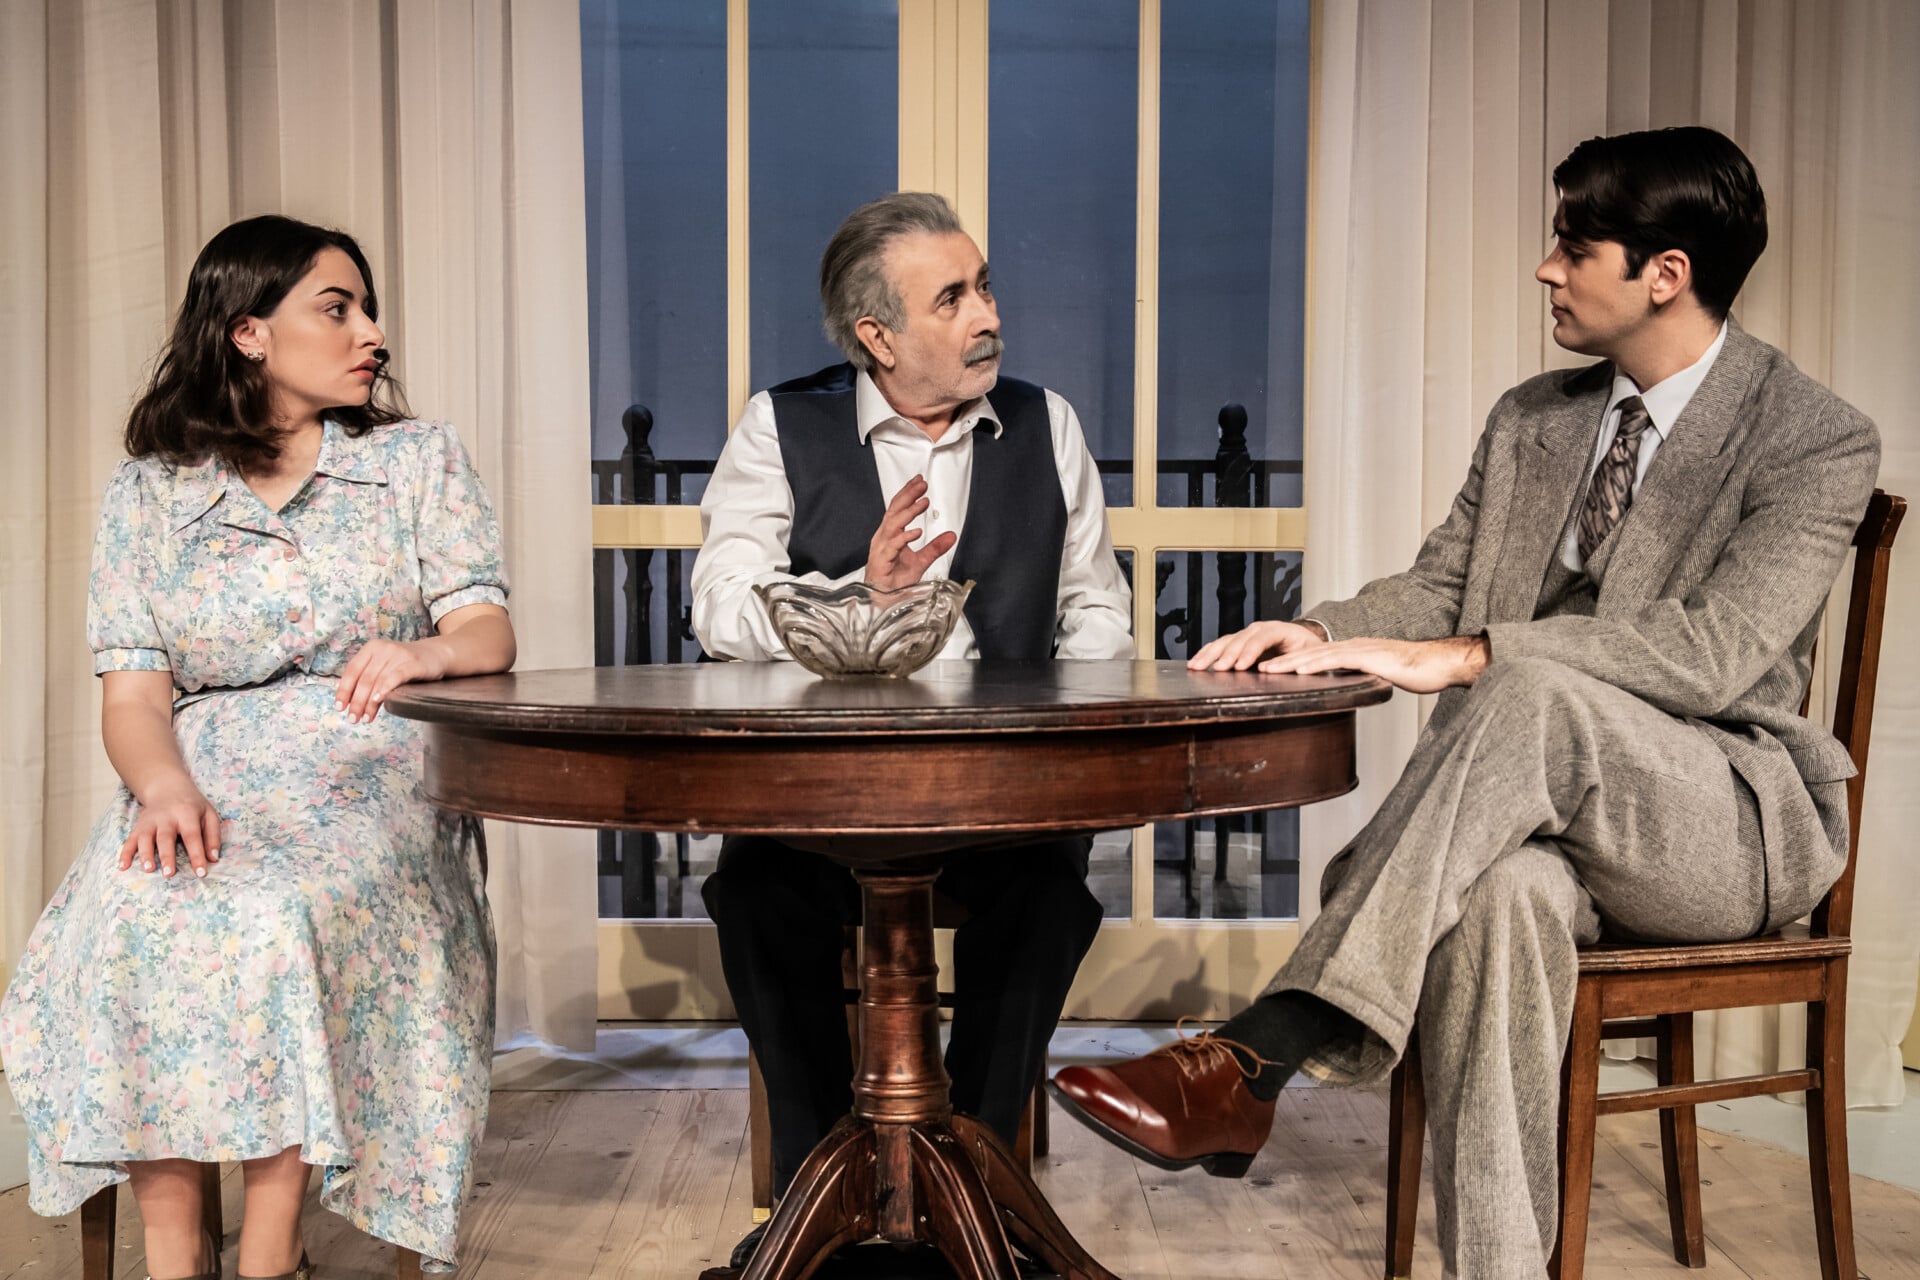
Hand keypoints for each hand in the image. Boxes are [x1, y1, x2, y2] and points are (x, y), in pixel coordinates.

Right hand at [118, 780, 220, 877]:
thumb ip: (213, 836)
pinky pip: (129, 840)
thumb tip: (213, 858)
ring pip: (145, 838)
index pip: (192, 836)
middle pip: (165, 838)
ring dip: (145, 854)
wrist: (167, 787)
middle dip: (167, 856)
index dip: (197, 855)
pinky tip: (123, 866)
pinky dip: (125, 853)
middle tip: (169, 874)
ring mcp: (150, 822)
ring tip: (148, 869)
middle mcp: (166, 818)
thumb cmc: (192, 806)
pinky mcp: (138, 827)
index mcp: (187, 814)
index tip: (201, 873)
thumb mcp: (209, 815)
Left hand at [336, 637, 449, 722]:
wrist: (436, 655)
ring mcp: (398, 654)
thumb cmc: (407, 665)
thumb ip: (369, 678)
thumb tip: (350, 702)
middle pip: (364, 679)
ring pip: (377, 682)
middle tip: (353, 719)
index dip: (344, 690)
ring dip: (369, 703)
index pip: (352, 671)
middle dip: (356, 702)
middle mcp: (383, 648)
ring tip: (366, 718)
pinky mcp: (412, 663)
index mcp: (371, 648)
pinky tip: (378, 701)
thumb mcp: (385, 666)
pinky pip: (394, 678)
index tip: (339, 707)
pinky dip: (384, 690)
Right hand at [863, 475, 956, 589]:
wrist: (884, 601)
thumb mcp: (921, 561)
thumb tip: (951, 535)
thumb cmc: (895, 582)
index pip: (898, 509)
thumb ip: (935, 547)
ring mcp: (881, 549)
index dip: (908, 494)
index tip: (920, 482)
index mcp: (890, 535)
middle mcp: (883, 538)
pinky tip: (916, 531)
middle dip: (908, 496)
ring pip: (893, 525)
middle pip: (894, 511)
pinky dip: (904, 538)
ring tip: (923, 504)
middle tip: (922, 485)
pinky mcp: (881, 562)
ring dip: (908, 513)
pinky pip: (892, 546)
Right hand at [1187, 620, 1326, 670]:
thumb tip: (1271, 670)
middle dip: (1227, 654)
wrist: (1304, 644)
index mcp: (1279, 630)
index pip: (1262, 637)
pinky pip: (1221, 645)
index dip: (1249, 652)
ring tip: (1197, 666)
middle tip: (1218, 669)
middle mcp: (1260, 629)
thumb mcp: (1309, 656)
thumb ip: (1294, 661)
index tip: (1239, 666)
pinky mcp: (1239, 643)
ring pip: (1226, 641)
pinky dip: (1208, 653)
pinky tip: (1196, 662)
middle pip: (1240, 638)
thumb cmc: (1308, 652)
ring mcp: (1248, 634)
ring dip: (1210, 654)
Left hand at [1255, 635, 1489, 693]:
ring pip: (1315, 656)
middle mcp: (1350, 646)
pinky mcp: (1368, 657)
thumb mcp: (1378, 678)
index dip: (1288, 663)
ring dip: (1288, 664)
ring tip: (1265, 671)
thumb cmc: (1415, 672)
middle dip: (1280, 662)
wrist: (1439, 664)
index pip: (1313, 657)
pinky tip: (1299, 671)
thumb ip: (1359, 680)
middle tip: (1254, 670)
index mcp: (1351, 651)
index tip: (1265, 671)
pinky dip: (1313, 666)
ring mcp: (1358, 650)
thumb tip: (1345, 691)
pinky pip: (1336, 660)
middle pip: (1307, 653)